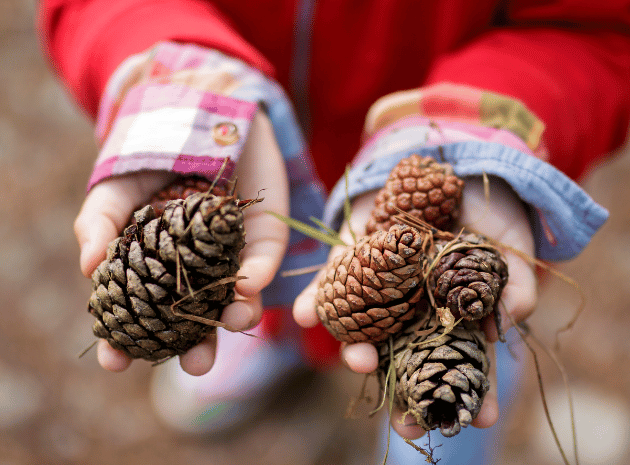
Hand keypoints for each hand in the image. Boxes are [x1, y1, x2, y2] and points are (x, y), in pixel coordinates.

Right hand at [75, 110, 288, 374]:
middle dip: (196, 346)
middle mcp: (195, 270)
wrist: (202, 111)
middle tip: (195, 365)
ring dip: (236, 316)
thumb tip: (89, 268)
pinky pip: (263, 260)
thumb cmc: (152, 154)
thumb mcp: (116, 186)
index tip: (115, 362)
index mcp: (154, 268)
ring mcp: (231, 256)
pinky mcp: (264, 235)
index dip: (125, 340)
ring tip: (234, 322)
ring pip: (235, 298)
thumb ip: (99, 223)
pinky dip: (257, 274)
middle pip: (194, 319)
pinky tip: (249, 286)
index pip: (139, 313)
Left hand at [293, 176, 536, 438]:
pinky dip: (317, 300)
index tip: (477, 421)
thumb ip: (514, 283)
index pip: (462, 364)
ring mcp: (382, 290)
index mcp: (453, 318)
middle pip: (407, 360)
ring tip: (359, 361)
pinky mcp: (353, 261)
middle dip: (405, 392)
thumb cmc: (491, 215)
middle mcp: (414, 312)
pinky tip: (306, 313)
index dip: (472, 395)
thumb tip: (509, 321)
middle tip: (408, 423)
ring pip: (365, 330)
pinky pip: (330, 285)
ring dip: (357, 350)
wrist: (453, 169)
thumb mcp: (510, 246)